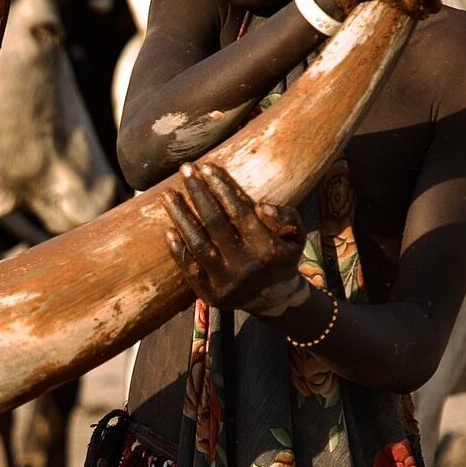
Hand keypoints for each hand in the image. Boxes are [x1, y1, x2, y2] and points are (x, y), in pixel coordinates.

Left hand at [165, 162, 306, 312]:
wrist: (273, 299)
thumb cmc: (280, 258)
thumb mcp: (297, 237)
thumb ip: (287, 218)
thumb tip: (261, 206)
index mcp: (267, 248)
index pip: (240, 210)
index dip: (222, 187)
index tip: (207, 166)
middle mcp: (245, 265)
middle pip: (215, 222)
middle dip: (199, 193)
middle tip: (185, 169)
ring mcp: (226, 282)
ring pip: (199, 244)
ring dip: (181, 217)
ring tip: (168, 195)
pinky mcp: (210, 295)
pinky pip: (190, 270)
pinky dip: (178, 250)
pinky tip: (169, 230)